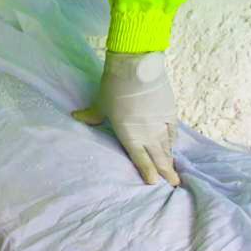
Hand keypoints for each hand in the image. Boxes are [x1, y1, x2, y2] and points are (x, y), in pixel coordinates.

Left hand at [74, 51, 180, 185]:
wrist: (136, 67)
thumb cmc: (114, 87)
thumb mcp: (100, 104)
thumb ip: (92, 115)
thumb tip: (76, 116)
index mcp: (130, 135)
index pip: (140, 159)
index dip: (147, 172)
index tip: (154, 183)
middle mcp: (148, 133)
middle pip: (159, 157)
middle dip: (166, 171)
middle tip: (174, 183)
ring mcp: (161, 122)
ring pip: (167, 145)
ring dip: (170, 158)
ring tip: (174, 169)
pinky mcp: (170, 110)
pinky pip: (173, 130)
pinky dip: (173, 139)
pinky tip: (173, 145)